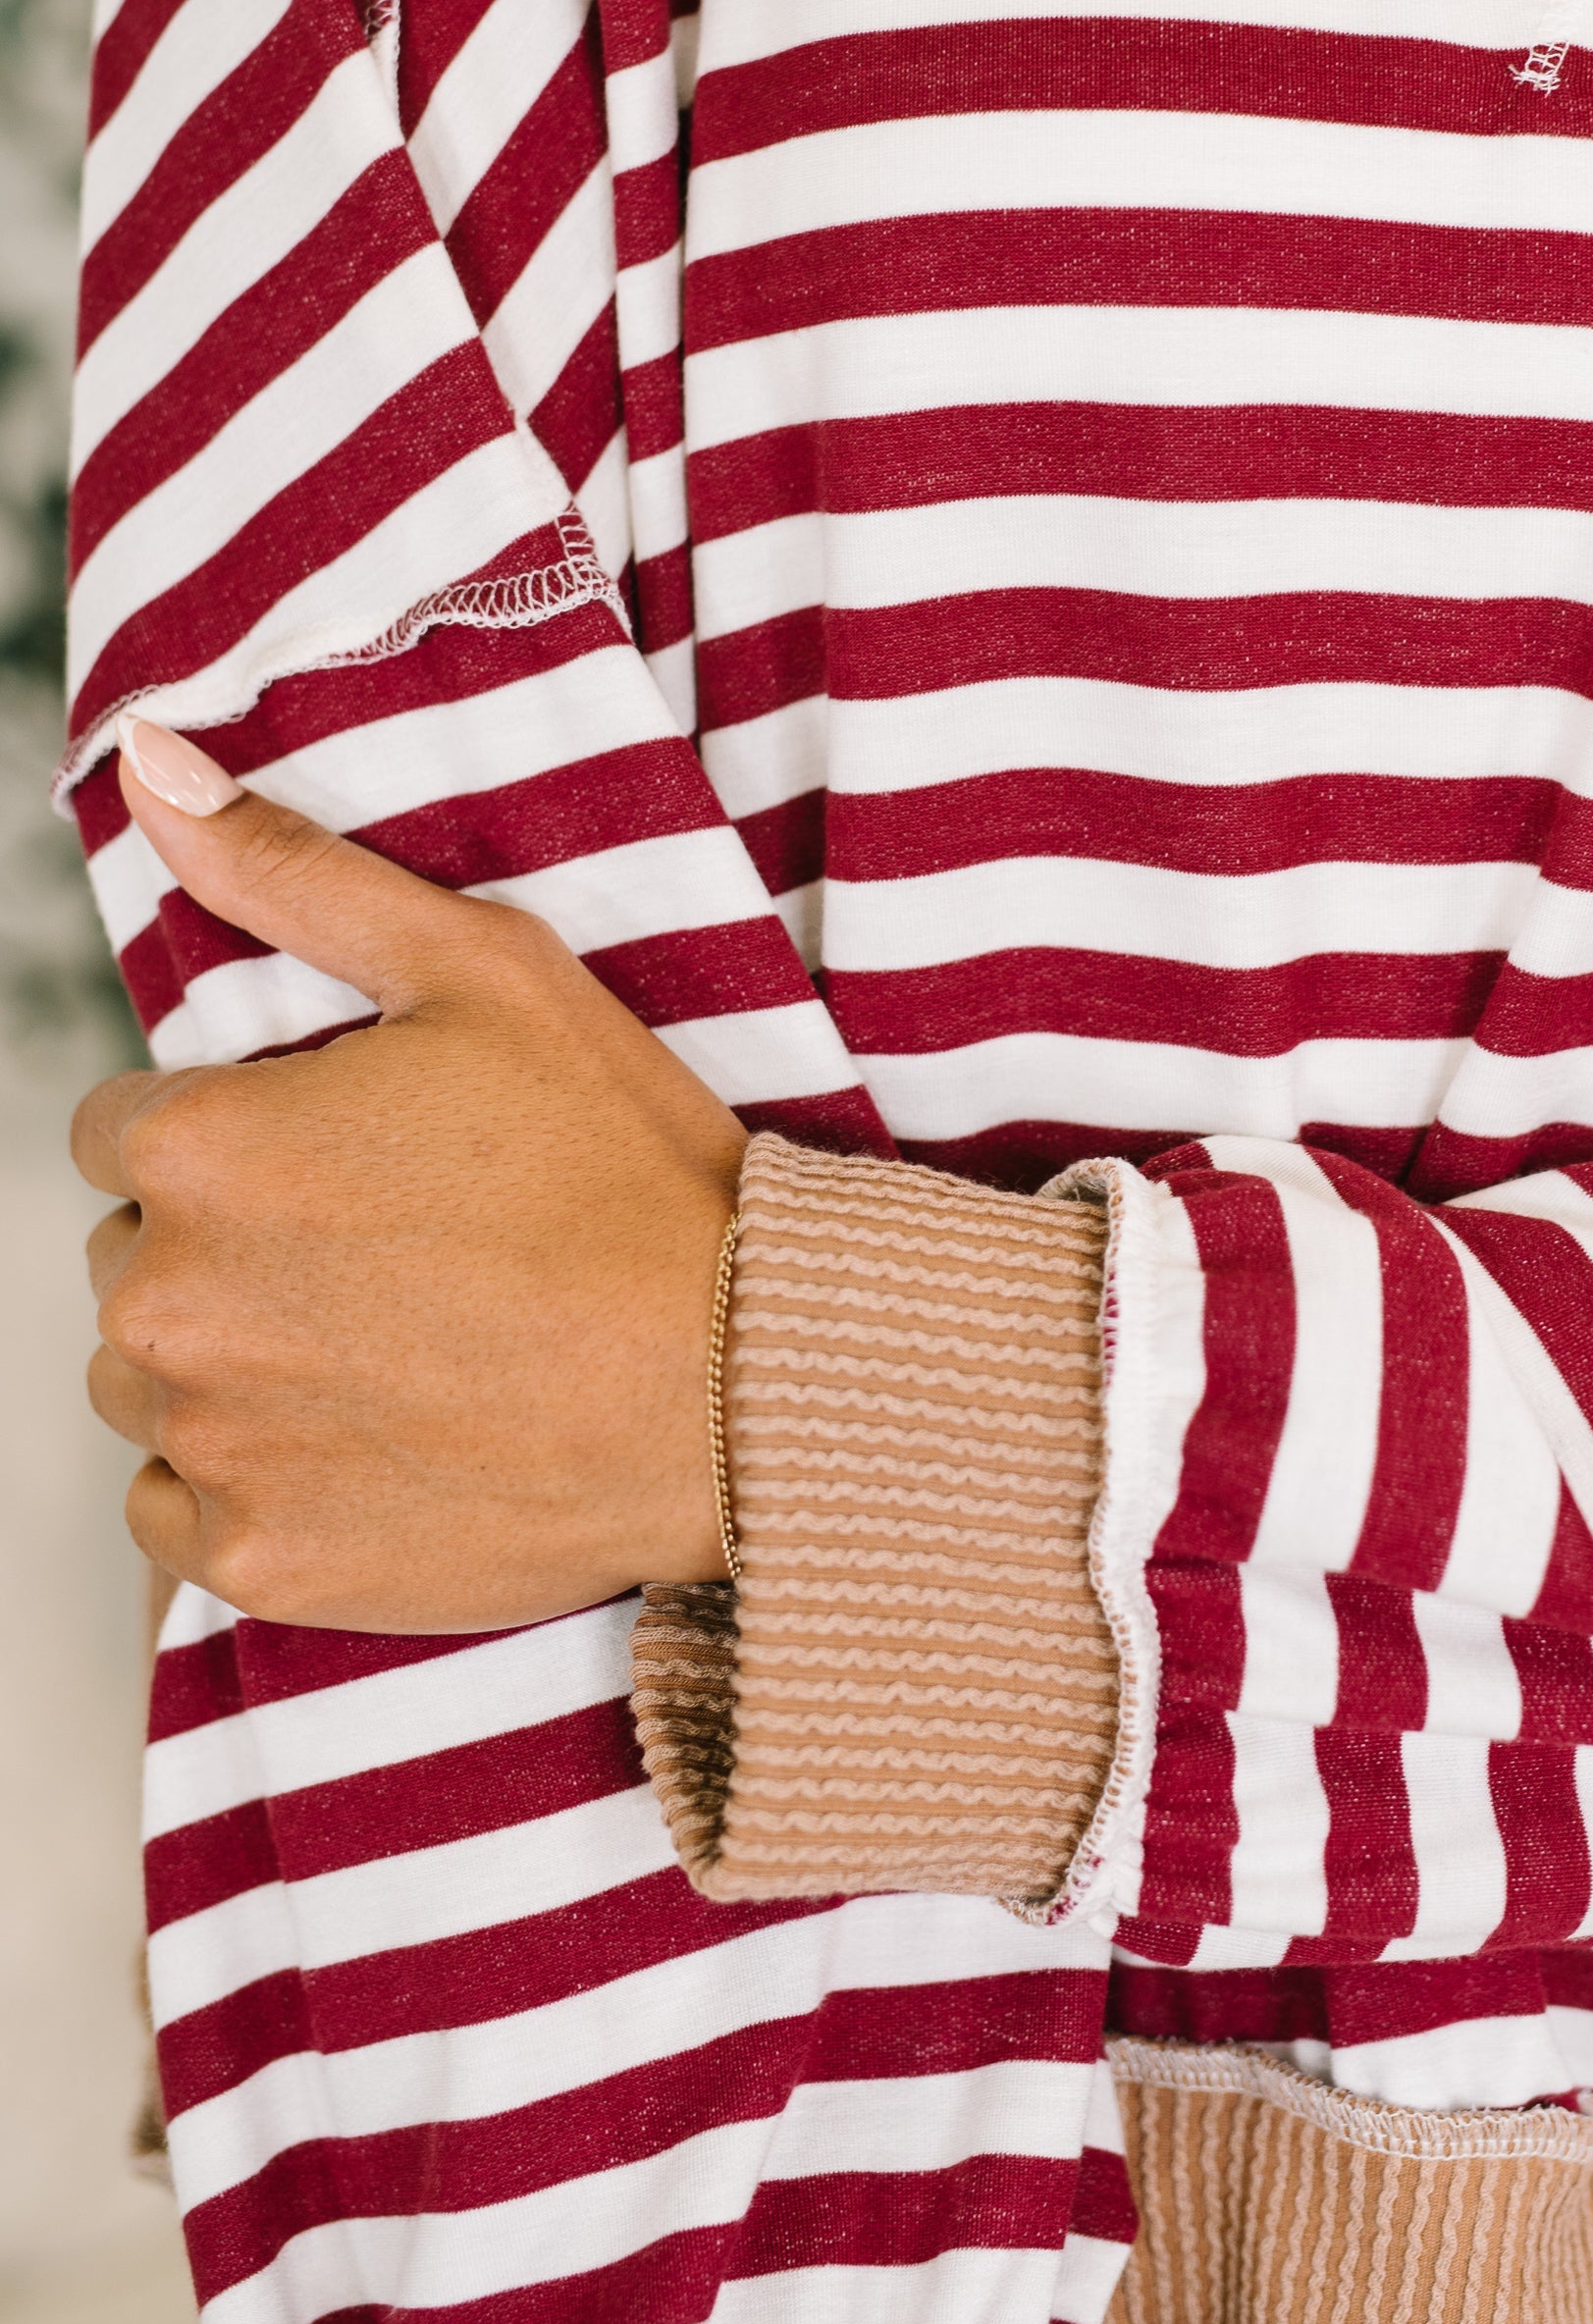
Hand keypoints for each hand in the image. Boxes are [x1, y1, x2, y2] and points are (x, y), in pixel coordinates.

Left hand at [75, 718, 743, 1632]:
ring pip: (153, 1386)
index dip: (240, 1133)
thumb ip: (293, 870)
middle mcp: (170, 1300)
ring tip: (392, 1343)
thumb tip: (148, 764)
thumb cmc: (622, 1166)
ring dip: (237, 1363)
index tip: (350, 1158)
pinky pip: (182, 1513)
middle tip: (394, 1250)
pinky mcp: (257, 1559)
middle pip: (135, 1258)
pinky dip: (255, 1480)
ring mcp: (210, 1442)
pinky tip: (376, 1434)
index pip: (126, 1130)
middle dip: (233, 1246)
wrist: (735, 1384)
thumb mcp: (482, 969)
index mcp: (203, 1148)